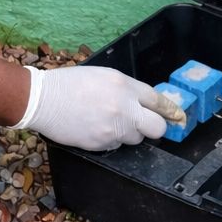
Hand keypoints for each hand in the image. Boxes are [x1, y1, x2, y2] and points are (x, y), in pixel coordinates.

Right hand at [10, 65, 167, 150]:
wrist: (42, 100)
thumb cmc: (68, 84)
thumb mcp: (102, 75)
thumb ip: (126, 89)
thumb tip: (142, 102)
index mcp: (124, 85)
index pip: (158, 100)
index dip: (170, 110)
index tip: (179, 117)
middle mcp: (124, 107)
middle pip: (157, 127)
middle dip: (155, 128)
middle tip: (146, 125)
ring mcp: (113, 128)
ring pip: (135, 138)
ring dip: (128, 133)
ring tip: (108, 121)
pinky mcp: (102, 143)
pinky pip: (116, 146)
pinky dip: (110, 140)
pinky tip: (95, 128)